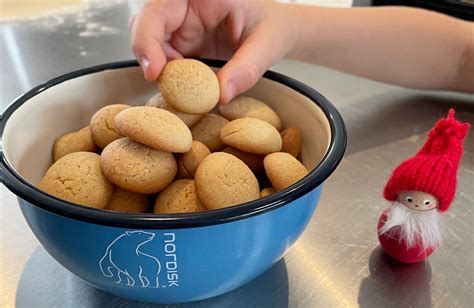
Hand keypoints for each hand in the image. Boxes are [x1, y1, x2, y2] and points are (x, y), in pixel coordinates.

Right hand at [129, 0, 294, 102]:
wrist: (276, 32)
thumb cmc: (271, 27)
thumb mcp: (266, 45)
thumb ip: (246, 69)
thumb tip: (221, 97)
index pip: (157, 9)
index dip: (147, 38)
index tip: (155, 71)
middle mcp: (183, 7)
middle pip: (144, 27)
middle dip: (149, 57)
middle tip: (166, 86)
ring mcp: (180, 26)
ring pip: (150, 45)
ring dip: (161, 71)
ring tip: (185, 90)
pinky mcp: (182, 44)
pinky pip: (165, 61)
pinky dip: (171, 78)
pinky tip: (188, 90)